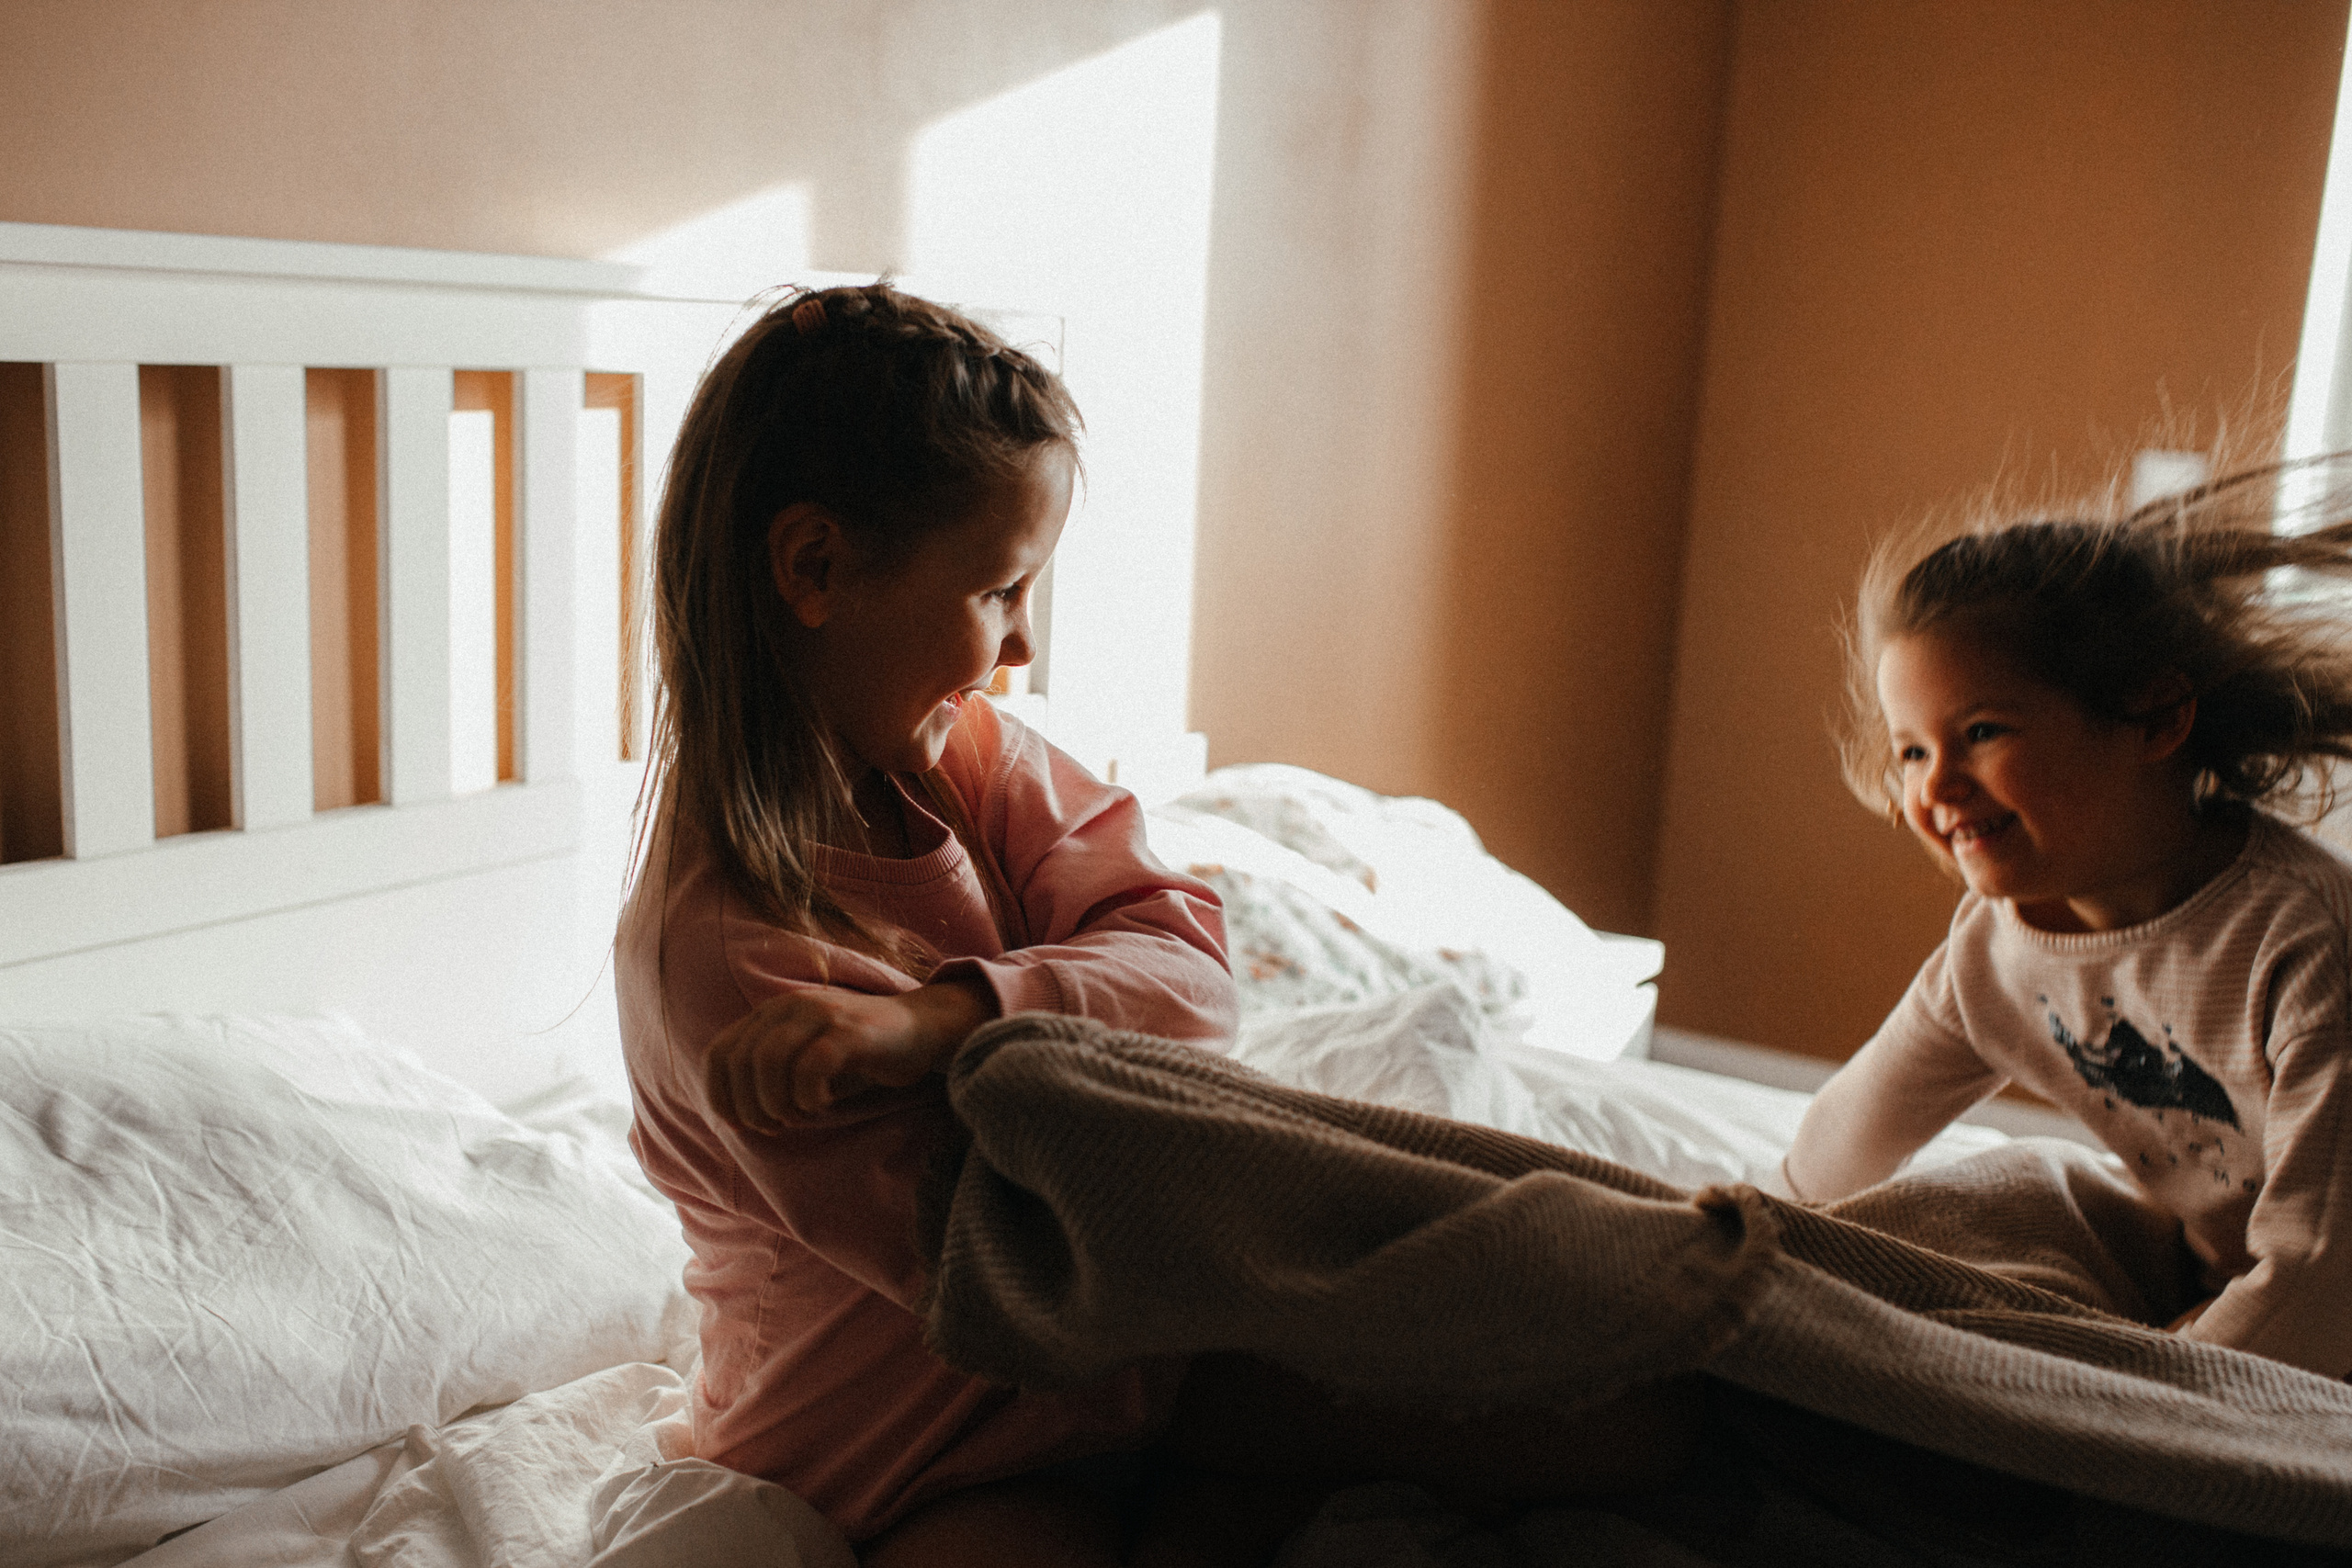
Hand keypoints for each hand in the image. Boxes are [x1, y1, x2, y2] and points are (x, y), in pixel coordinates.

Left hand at [705, 980, 994, 1129]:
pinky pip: (810, 1067)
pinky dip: (807, 1096)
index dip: (719, 1094)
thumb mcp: (806, 1058)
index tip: (737, 1124)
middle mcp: (790, 1006)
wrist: (923, 1029)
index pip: (719, 1053)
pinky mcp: (849, 1030)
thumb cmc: (860, 1053)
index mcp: (773, 1012)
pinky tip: (821, 1105)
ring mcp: (820, 1014)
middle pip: (741, 1061)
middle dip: (749, 1106)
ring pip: (769, 1062)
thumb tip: (733, 1115)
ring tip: (797, 1117)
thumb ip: (770, 1075)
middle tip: (773, 1127)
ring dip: (776, 1102)